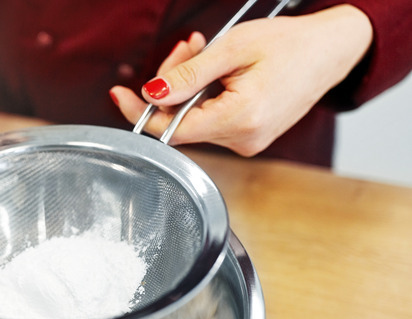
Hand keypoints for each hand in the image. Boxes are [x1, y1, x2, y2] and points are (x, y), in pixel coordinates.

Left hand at [110, 5, 372, 156]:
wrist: (331, 51)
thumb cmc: (290, 44)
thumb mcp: (232, 49)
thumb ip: (188, 75)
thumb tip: (152, 94)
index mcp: (241, 119)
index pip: (172, 130)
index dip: (142, 113)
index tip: (120, 95)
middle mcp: (243, 139)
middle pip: (180, 121)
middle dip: (171, 84)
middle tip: (185, 47)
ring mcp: (247, 141)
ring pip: (193, 119)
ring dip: (188, 85)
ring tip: (203, 50)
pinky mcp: (248, 136)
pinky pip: (210, 119)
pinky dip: (203, 95)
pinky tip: (214, 71)